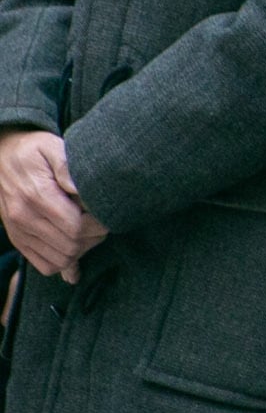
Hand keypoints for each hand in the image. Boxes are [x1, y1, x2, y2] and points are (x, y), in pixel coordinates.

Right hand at [0, 130, 104, 282]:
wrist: (0, 157)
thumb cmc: (33, 150)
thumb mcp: (53, 147)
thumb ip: (69, 168)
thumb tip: (84, 190)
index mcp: (36, 196)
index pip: (75, 226)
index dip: (99, 225)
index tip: (109, 213)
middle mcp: (24, 218)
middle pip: (70, 246)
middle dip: (95, 237)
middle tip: (104, 222)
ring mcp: (19, 232)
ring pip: (59, 260)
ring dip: (82, 251)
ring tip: (91, 232)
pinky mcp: (18, 239)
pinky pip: (44, 265)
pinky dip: (64, 262)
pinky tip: (77, 249)